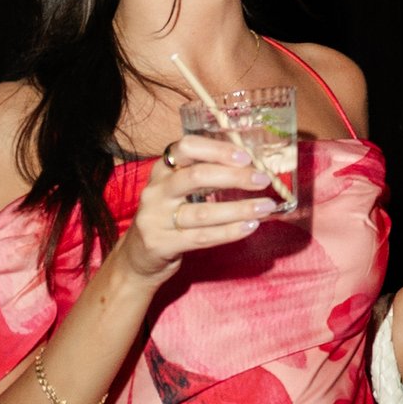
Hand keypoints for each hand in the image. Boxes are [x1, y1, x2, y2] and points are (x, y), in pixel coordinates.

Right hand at [121, 129, 273, 282]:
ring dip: (239, 209)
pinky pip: (201, 237)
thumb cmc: (169, 215)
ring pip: (202, 212)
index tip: (246, 156)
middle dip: (234, 177)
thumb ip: (205, 175)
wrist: (137, 256)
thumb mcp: (178, 189)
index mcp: (162, 169)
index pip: (187, 147)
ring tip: (265, 207)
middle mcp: (156, 191)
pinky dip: (229, 232)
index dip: (217, 149)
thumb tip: (252, 166)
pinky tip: (250, 226)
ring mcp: (155, 218)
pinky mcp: (160, 244)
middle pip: (196, 177)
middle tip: (263, 180)